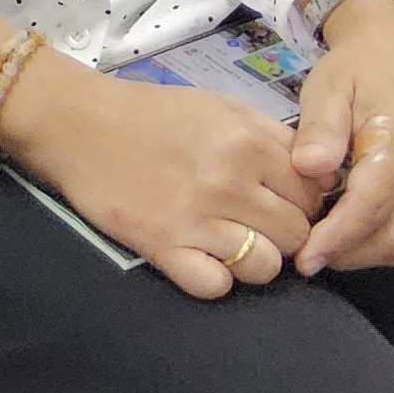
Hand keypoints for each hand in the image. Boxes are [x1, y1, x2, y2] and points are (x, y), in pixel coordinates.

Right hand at [0, 48, 328, 300]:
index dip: (304, 201)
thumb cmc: (151, 114)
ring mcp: (195, 218)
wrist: (77, 125)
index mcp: (247, 143)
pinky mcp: (161, 247)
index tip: (283, 202)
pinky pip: (215, 286)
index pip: (314, 193)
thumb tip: (316, 174)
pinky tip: (201, 259)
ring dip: (254, 260)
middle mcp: (229, 182)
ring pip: (265, 266)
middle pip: (297, 233)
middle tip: (256, 225)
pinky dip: (214, 279)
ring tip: (231, 244)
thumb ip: (271, 136)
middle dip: (284, 233)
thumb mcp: (220, 106)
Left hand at [292, 0, 393, 273]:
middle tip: (313, 256)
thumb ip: (320, 129)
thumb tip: (309, 168)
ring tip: (337, 248)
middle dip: (352, 254)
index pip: (370, 206)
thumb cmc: (357, 71)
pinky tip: (371, 241)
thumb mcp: (326, 89)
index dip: (335, 238)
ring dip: (375, 256)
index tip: (305, 259)